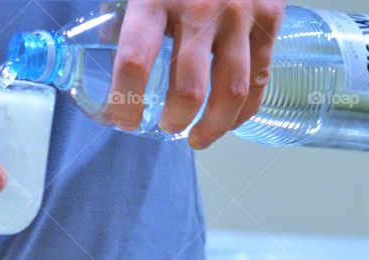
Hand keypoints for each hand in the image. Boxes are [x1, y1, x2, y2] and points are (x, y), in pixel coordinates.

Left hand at [107, 0, 284, 148]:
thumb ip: (119, 18)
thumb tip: (98, 60)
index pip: (134, 64)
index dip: (125, 103)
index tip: (122, 121)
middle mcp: (200, 9)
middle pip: (188, 89)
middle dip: (173, 120)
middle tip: (165, 126)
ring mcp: (240, 13)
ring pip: (231, 92)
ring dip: (212, 126)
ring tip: (197, 138)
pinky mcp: (270, 15)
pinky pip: (260, 77)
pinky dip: (245, 109)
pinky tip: (229, 120)